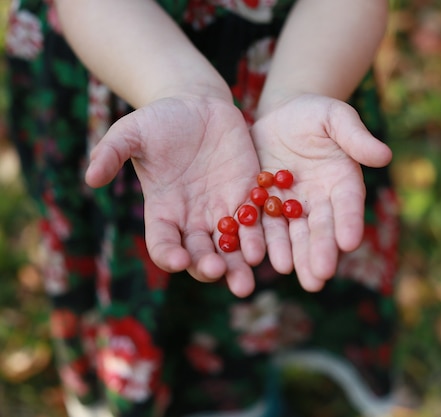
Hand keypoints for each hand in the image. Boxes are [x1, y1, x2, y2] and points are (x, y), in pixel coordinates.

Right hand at [85, 94, 264, 296]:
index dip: (168, 254)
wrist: (197, 105)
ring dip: (238, 265)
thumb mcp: (132, 131)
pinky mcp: (247, 196)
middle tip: (217, 272)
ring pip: (231, 248)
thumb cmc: (159, 120)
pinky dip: (258, 237)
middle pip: (199, 254)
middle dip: (208, 266)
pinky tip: (265, 249)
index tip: (177, 260)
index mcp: (163, 211)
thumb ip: (111, 152)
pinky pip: (254, 222)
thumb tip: (90, 178)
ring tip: (246, 281)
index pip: (163, 243)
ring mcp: (222, 210)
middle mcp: (193, 219)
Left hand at [251, 94, 391, 291]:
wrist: (280, 116)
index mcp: (342, 182)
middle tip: (320, 276)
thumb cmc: (314, 113)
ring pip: (296, 236)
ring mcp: (294, 207)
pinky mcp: (267, 207)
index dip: (349, 223)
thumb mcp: (335, 117)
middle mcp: (321, 201)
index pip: (348, 205)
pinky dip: (267, 244)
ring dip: (298, 258)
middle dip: (321, 252)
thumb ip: (355, 137)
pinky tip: (265, 260)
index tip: (349, 243)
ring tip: (300, 280)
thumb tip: (385, 155)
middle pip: (322, 229)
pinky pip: (267, 226)